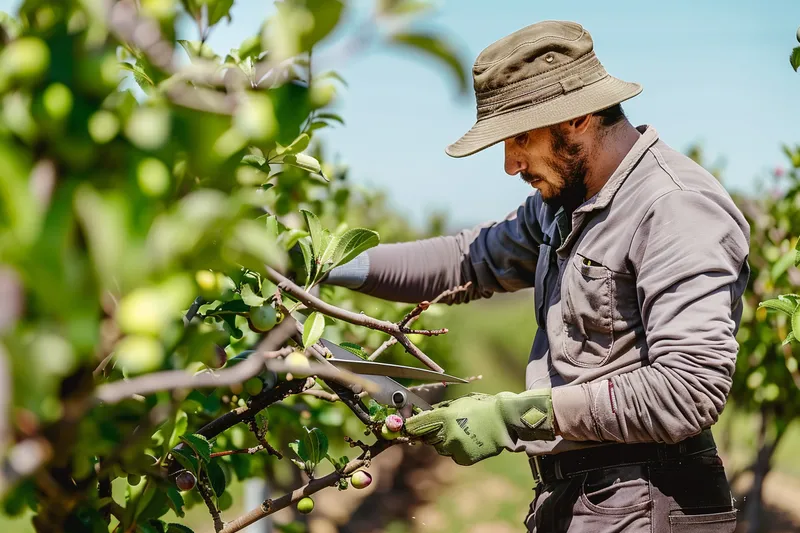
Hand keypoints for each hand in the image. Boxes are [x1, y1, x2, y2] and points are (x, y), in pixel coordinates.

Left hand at [403, 389, 554, 465]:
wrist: (504, 421)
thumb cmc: (480, 407)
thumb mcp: (457, 403)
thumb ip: (438, 411)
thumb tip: (421, 416)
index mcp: (443, 417)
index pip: (416, 426)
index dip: (409, 428)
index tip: (404, 428)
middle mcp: (446, 434)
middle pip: (427, 438)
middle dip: (430, 433)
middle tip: (442, 428)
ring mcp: (455, 448)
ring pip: (440, 448)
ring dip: (445, 442)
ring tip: (461, 432)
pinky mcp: (464, 459)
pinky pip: (453, 455)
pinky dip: (457, 450)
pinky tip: (469, 440)